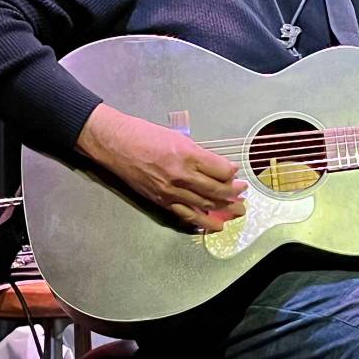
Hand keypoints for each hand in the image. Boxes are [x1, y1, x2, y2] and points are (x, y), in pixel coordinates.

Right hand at [77, 103, 246, 230]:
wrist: (116, 144)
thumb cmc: (144, 134)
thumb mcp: (177, 137)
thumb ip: (198, 154)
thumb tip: (216, 166)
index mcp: (188, 155)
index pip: (221, 170)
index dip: (232, 173)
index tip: (236, 173)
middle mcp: (181, 176)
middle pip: (216, 190)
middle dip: (233, 194)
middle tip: (243, 194)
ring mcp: (170, 191)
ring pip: (204, 205)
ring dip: (223, 209)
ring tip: (236, 211)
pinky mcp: (160, 201)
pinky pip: (185, 215)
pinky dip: (201, 220)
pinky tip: (212, 224)